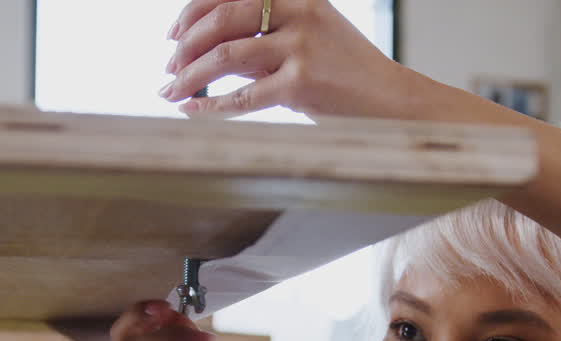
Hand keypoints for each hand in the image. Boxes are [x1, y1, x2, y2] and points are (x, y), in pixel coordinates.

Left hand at [161, 0, 411, 119]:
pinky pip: (243, 96)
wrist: (392, 101)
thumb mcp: (309, 38)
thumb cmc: (347, 73)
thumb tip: (208, 49)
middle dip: (186, 44)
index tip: (172, 33)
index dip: (193, 10)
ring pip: (226, 55)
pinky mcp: (301, 84)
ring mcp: (300, 47)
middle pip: (222, 19)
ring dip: (190, 75)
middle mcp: (299, 13)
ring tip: (170, 90)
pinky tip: (192, 110)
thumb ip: (265, 38)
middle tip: (168, 65)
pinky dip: (210, 105)